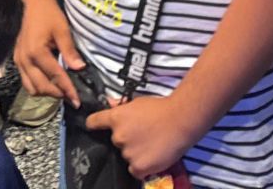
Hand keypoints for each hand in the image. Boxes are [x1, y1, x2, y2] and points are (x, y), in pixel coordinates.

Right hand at [14, 0, 86, 103]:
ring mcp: (19, 61)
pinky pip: (26, 81)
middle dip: (57, 94)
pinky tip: (50, 81)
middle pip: (41, 86)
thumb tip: (80, 68)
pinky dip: (39, 85)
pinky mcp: (17, 60)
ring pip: (31, 87)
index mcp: (36, 51)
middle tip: (72, 97)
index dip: (67, 89)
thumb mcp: (63, 30)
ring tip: (61, 90)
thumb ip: (70, 51)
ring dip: (46, 92)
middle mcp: (24, 59)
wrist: (34, 4)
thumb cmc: (49, 15)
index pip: (55, 76)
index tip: (77, 101)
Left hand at [86, 95, 203, 180]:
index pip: (95, 122)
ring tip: (151, 144)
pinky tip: (152, 156)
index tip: (92, 127)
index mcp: (116, 118)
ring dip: (135, 153)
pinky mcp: (139, 166)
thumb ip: (122, 107)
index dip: (93, 125)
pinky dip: (142, 167)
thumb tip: (112, 104)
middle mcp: (118, 136)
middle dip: (126, 140)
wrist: (180, 120)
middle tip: (142, 135)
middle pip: (116, 141)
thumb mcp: (138, 102)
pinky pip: (135, 170)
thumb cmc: (162, 109)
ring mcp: (128, 152)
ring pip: (126, 156)